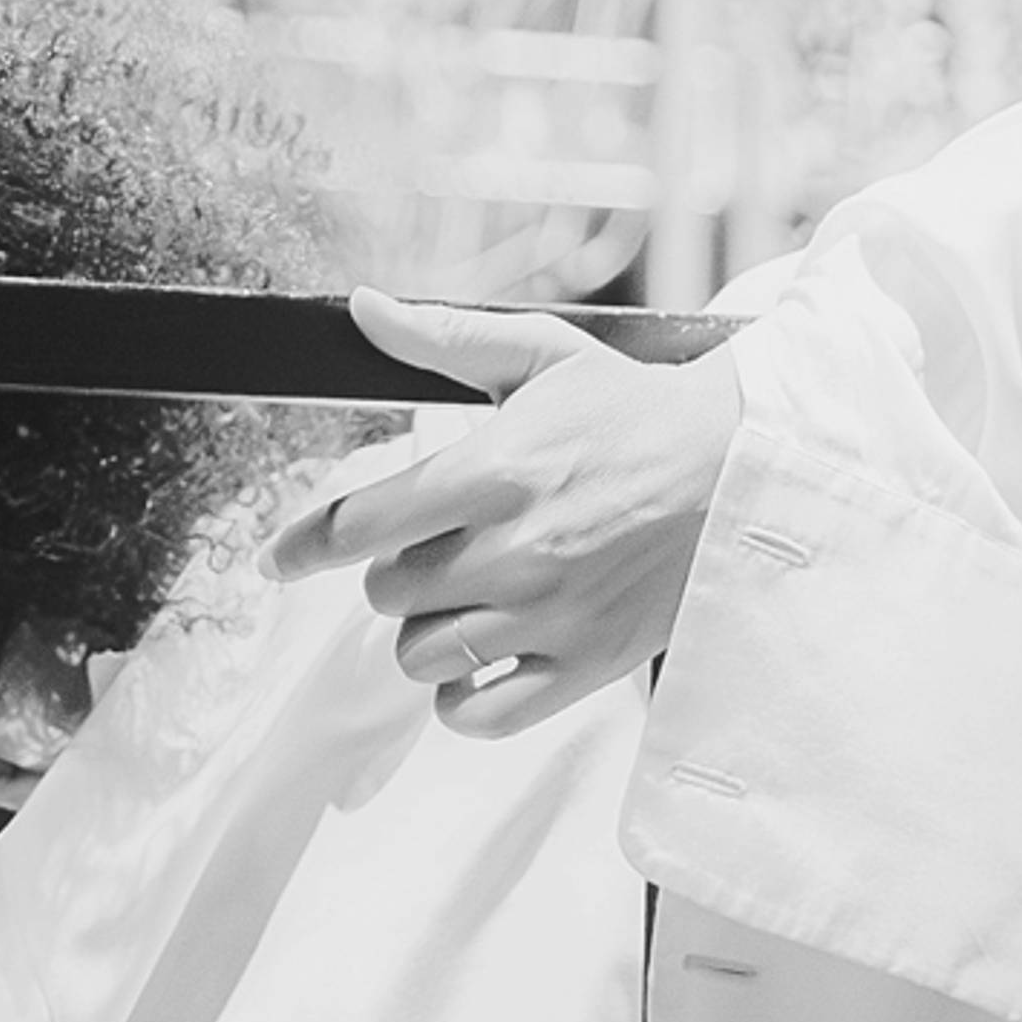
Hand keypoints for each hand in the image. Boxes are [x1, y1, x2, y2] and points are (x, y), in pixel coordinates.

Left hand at [266, 292, 745, 735]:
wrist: (741, 468)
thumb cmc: (634, 412)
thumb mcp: (543, 356)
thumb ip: (445, 338)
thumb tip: (361, 307)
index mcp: (498, 470)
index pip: (362, 525)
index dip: (305, 544)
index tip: (280, 559)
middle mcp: (518, 549)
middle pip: (387, 593)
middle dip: (395, 571)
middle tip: (441, 548)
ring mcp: (552, 615)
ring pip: (421, 656)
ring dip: (426, 631)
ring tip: (470, 596)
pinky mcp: (586, 665)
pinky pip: (479, 715)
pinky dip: (462, 698)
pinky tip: (478, 658)